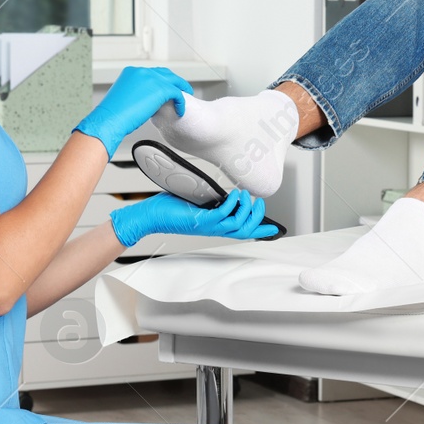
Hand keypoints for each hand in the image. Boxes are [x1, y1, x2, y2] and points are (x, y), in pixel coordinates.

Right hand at [74, 66, 194, 156]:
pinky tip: (180, 110)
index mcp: (131, 72)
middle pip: (164, 73)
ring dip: (181, 89)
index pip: (151, 73)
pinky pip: (177, 93)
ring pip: (173, 81)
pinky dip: (181, 102)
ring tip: (186, 97)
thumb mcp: (124, 96)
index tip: (166, 89)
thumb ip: (136, 92)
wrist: (110, 119)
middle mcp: (142, 71)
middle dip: (173, 82)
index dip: (161, 81)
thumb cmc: (113, 114)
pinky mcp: (160, 89)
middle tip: (181, 90)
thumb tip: (147, 99)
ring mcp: (152, 78)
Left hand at [110, 189, 279, 247]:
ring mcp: (207, 226)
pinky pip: (222, 215)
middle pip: (244, 231)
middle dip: (257, 218)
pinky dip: (231, 204)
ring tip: (245, 195)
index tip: (273, 228)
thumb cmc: (169, 209)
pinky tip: (232, 194)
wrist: (151, 216)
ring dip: (245, 210)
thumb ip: (211, 200)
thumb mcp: (197, 203)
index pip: (241, 232)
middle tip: (260, 204)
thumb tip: (222, 192)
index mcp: (214, 226)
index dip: (258, 230)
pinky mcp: (199, 220)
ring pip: (236, 225)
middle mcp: (213, 229)